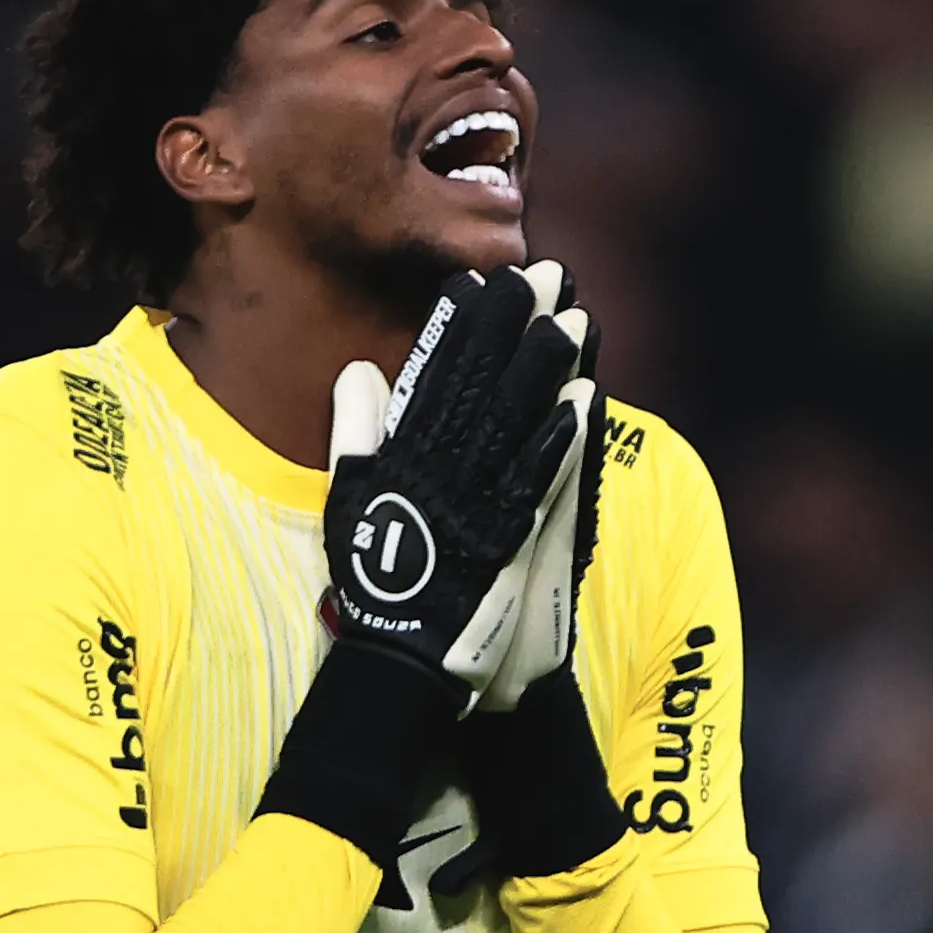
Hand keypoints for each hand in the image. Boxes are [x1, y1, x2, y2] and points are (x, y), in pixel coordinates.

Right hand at [322, 263, 590, 699]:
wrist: (402, 656)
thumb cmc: (377, 584)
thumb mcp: (347, 499)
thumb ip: (355, 432)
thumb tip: (359, 369)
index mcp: (402, 454)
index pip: (437, 373)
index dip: (466, 323)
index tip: (490, 278)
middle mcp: (439, 470)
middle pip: (483, 385)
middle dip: (518, 326)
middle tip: (550, 275)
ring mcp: (474, 502)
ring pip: (514, 422)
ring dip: (548, 369)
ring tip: (577, 320)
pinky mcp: (506, 536)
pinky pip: (537, 479)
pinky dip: (560, 438)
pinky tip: (585, 400)